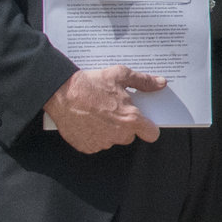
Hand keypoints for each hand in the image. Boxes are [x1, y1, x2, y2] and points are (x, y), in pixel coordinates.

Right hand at [44, 65, 165, 154]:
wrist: (60, 93)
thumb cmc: (90, 84)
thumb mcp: (120, 75)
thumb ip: (143, 81)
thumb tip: (160, 83)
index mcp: (130, 119)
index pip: (151, 134)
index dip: (148, 128)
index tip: (144, 122)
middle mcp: (118, 135)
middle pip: (130, 136)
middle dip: (125, 126)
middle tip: (113, 111)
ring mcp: (101, 143)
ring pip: (112, 140)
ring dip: (109, 131)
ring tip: (97, 114)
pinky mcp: (87, 147)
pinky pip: (96, 144)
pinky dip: (94, 135)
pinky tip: (87, 121)